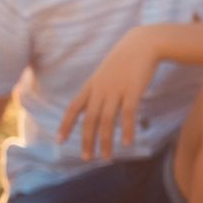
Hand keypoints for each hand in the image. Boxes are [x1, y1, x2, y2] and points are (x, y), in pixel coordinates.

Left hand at [58, 28, 157, 159]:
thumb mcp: (105, 73)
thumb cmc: (125, 60)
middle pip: (90, 119)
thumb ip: (99, 89)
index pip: (74, 107)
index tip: (59, 140)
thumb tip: (94, 105)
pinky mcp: (133, 90)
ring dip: (105, 141)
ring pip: (107, 120)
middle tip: (87, 158)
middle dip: (86, 140)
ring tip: (106, 157)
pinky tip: (127, 143)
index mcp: (92, 86)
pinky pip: (128, 114)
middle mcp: (100, 90)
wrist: (142, 44)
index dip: (66, 124)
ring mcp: (116, 90)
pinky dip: (127, 130)